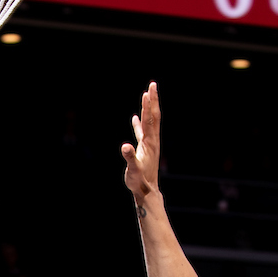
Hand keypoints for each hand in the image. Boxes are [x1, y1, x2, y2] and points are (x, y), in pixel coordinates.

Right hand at [121, 81, 160, 202]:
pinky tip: (135, 117)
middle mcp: (151, 141)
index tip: (148, 91)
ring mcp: (148, 144)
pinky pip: (142, 132)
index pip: (149, 120)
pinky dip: (139, 123)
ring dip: (147, 108)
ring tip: (146, 95)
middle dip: (152, 101)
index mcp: (149, 143)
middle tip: (153, 85)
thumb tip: (124, 146)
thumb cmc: (139, 182)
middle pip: (153, 117)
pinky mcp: (144, 149)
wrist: (146, 191)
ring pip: (149, 122)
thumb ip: (129, 157)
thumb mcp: (133, 170)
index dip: (148, 106)